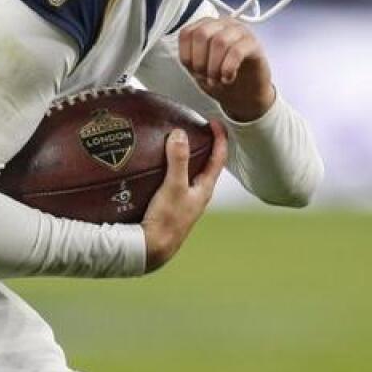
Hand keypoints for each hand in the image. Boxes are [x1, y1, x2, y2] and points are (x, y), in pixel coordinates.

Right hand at [141, 122, 227, 271]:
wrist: (152, 248)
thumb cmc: (167, 220)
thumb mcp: (174, 187)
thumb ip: (178, 160)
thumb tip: (180, 134)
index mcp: (204, 189)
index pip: (218, 159)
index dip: (220, 139)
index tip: (216, 122)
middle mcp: (196, 195)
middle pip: (205, 165)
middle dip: (203, 145)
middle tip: (195, 128)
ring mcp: (183, 201)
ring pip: (189, 174)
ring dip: (185, 157)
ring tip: (173, 142)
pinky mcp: (169, 205)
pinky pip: (172, 181)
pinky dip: (168, 169)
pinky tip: (154, 167)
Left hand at [178, 17, 274, 120]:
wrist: (245, 94)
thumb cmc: (221, 77)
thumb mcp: (199, 69)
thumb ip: (190, 58)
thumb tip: (186, 58)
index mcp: (206, 27)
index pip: (187, 33)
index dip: (187, 55)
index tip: (193, 70)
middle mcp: (222, 24)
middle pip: (202, 34)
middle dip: (200, 61)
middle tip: (205, 76)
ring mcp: (240, 31)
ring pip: (220, 41)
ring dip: (214, 66)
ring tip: (217, 79)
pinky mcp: (254, 44)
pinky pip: (237, 51)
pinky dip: (228, 68)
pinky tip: (228, 78)